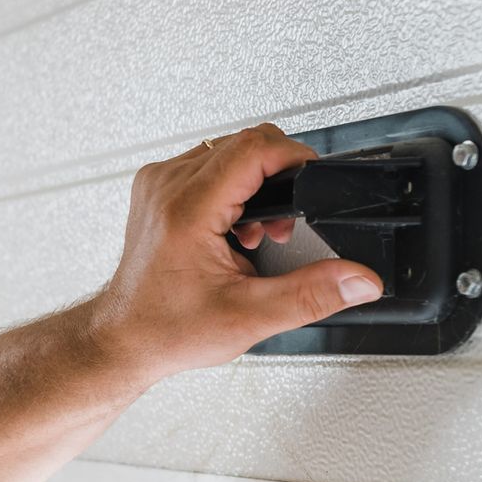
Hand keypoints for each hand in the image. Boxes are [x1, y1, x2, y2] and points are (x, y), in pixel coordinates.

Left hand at [88, 124, 382, 381]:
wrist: (123, 339)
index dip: (295, 157)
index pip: (254, 148)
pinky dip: (232, 187)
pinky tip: (233, 227)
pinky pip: (207, 164)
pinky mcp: (157, 188)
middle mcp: (168, 186)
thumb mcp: (249, 317)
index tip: (314, 178)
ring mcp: (158, 183)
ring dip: (255, 183)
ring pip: (227, 151)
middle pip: (244, 143)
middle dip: (279, 177)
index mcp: (188, 209)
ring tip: (255, 233)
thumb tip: (357, 280)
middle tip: (280, 226)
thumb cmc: (166, 328)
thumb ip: (311, 295)